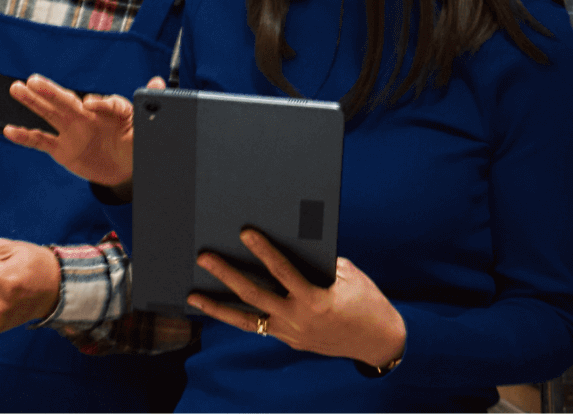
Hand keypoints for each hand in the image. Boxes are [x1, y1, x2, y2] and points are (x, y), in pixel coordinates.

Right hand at [1, 74, 160, 192]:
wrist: (124, 169)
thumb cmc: (134, 143)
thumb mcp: (144, 128)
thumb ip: (147, 105)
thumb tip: (159, 82)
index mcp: (110, 111)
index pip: (107, 104)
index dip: (101, 103)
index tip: (92, 104)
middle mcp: (87, 116)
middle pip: (68, 101)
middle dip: (52, 92)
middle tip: (34, 80)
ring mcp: (72, 131)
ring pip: (50, 114)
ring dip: (33, 102)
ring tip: (16, 87)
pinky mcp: (63, 149)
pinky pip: (42, 141)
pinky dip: (26, 136)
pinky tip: (9, 130)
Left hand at [189, 233, 405, 369]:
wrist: (378, 341)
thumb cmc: (366, 300)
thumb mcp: (348, 275)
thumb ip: (317, 261)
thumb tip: (288, 241)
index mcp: (316, 300)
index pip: (283, 271)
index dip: (263, 250)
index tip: (244, 232)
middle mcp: (299, 319)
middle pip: (254, 295)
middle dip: (226, 274)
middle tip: (204, 256)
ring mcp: (291, 333)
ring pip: (247, 320)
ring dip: (218, 307)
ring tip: (194, 296)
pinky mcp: (289, 340)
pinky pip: (258, 327)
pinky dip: (238, 316)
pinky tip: (219, 306)